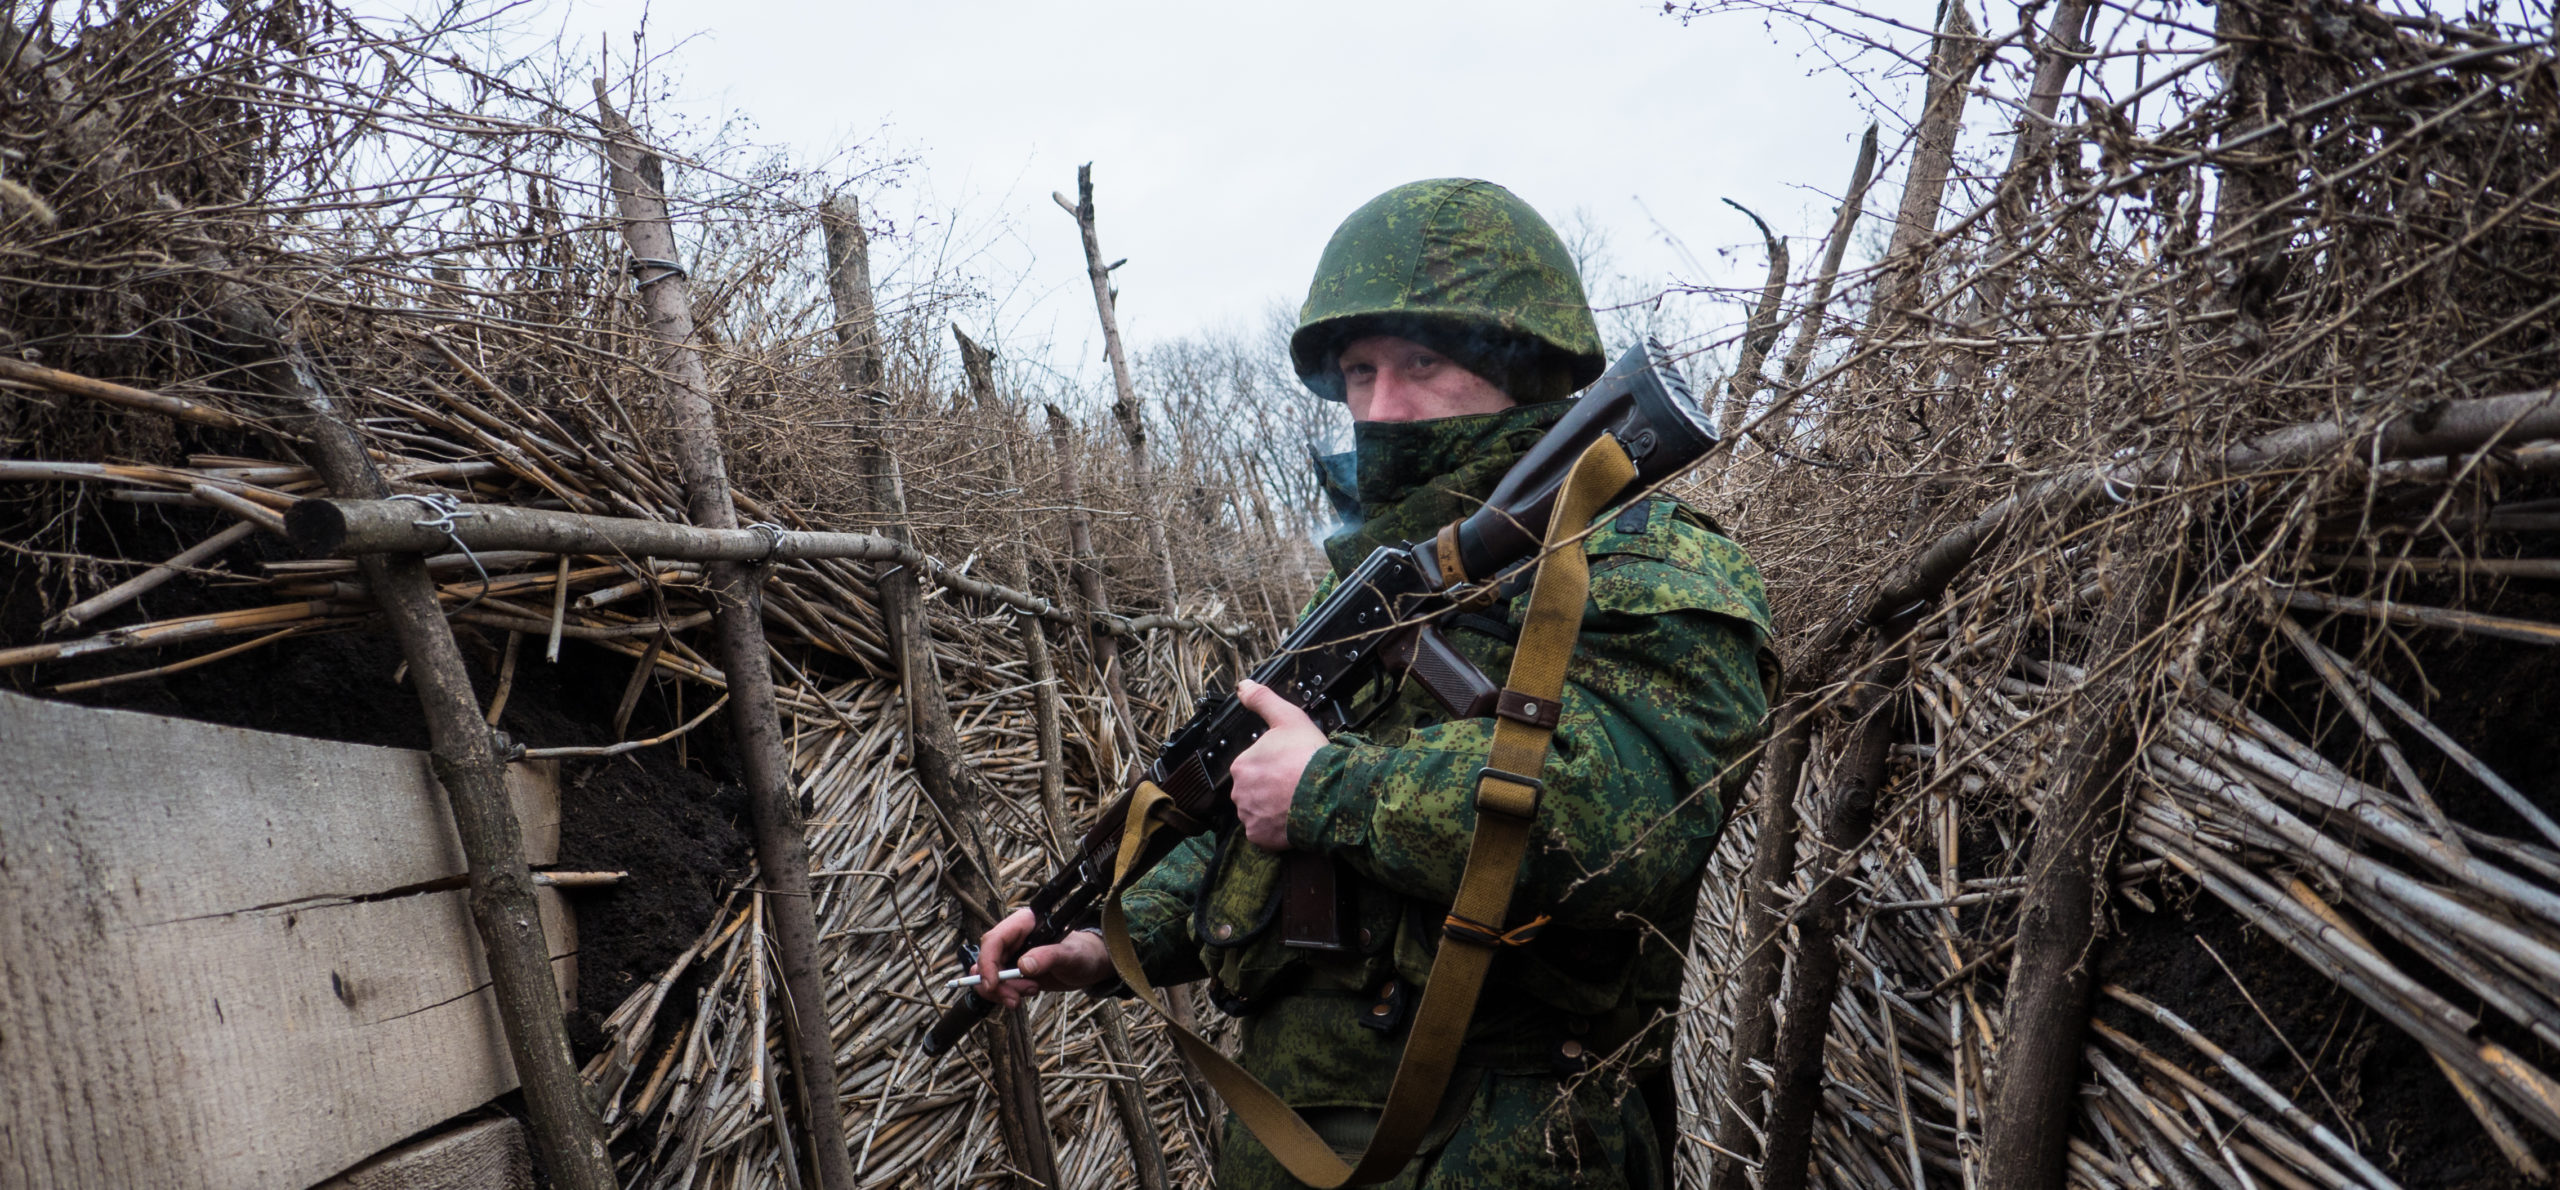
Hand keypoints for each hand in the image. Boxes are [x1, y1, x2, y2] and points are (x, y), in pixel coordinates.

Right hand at [975, 908, 1112, 1009]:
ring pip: (989, 974)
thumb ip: (1048, 957)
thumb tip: (1023, 965)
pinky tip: (1024, 995)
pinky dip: (1005, 994)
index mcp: (1025, 923)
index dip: (988, 962)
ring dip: (1002, 990)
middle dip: (997, 983)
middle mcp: (1014, 938)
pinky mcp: (1013, 971)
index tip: (992, 984)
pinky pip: (997, 984)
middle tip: (1014, 998)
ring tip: (1028, 994)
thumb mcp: (1070, 956)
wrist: (1090, 966)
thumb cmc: (1084, 953)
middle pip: (987, 959)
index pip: (995, 939)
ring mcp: (1012, 955)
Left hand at [1230, 679, 1326, 851]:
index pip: (1253, 767)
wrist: (1330, 792)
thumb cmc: (1310, 756)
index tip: (1290, 767)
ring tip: (1296, 803)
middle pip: (1253, 790)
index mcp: (1242, 765)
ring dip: (1273, 809)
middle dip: (1270, 789)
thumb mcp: (1287, 718)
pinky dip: (1276, 830)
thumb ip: (1262, 700)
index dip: (1273, 767)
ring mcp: (1249, 817)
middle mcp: (1239, 792)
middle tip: (1294, 785)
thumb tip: (1243, 686)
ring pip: (1258, 812)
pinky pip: (1264, 834)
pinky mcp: (1261, 838)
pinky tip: (1292, 820)